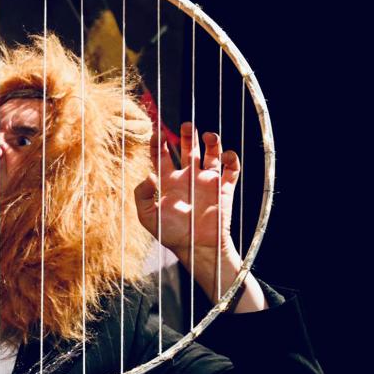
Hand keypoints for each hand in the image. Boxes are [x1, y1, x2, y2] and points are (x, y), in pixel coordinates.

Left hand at [134, 121, 239, 259]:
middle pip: (188, 148)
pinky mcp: (224, 189)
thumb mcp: (147, 216)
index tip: (158, 132)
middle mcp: (188, 177)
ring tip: (208, 135)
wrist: (197, 248)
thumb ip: (142, 196)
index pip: (162, 155)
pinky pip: (231, 169)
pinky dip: (232, 159)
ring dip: (212, 141)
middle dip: (187, 134)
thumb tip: (148, 175)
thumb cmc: (170, 234)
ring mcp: (206, 181)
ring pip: (211, 153)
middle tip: (187, 125)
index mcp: (168, 181)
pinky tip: (226, 156)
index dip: (159, 142)